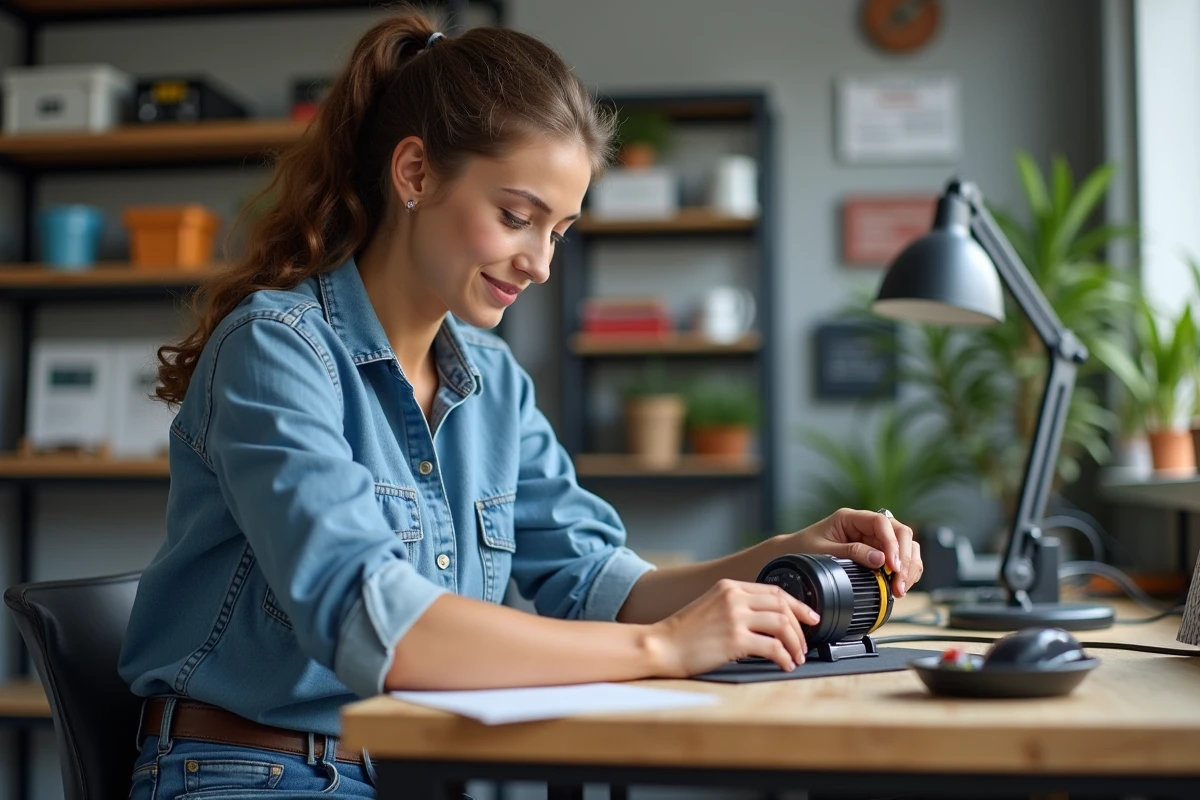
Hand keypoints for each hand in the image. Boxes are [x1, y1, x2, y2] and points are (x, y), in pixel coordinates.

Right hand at [646, 579, 819, 677]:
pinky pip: (772, 647)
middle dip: (800, 627)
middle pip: (783, 606)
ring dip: (794, 644)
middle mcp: (734, 598)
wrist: (661, 646)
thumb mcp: (711, 606)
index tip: (810, 617)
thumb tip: (768, 619)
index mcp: (729, 587)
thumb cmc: (684, 633)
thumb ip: (736, 605)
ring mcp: (735, 617)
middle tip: (804, 644)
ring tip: (795, 657)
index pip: (775, 591)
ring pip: (782, 625)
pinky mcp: (735, 639)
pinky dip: (784, 658)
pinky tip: (784, 665)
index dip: (798, 605)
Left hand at [783, 508, 923, 596]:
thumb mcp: (823, 551)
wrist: (791, 555)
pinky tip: (900, 585)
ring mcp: (873, 539)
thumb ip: (851, 553)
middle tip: (899, 583)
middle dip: (904, 559)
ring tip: (900, 589)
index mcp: (850, 518)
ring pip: (905, 546)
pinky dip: (905, 572)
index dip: (892, 543)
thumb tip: (880, 560)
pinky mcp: (877, 553)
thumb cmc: (802, 549)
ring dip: (909, 567)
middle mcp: (865, 526)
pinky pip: (901, 559)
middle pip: (900, 533)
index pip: (882, 522)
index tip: (892, 565)